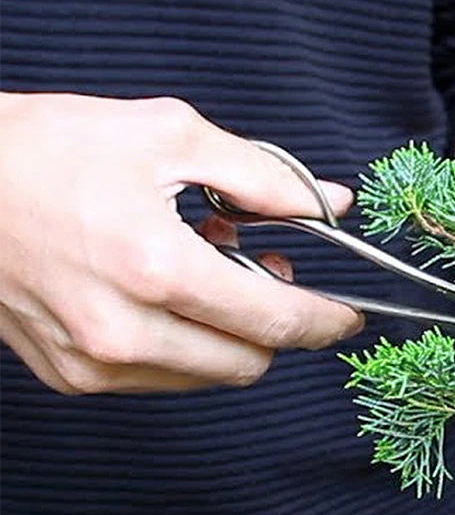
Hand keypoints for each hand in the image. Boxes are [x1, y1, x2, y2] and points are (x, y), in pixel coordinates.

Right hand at [0, 92, 363, 393]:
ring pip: (209, 376)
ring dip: (229, 335)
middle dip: (275, 325)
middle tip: (266, 273)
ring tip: (205, 273)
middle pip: (250, 362)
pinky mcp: (72, 375)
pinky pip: (161, 378)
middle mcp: (124, 331)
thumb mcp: (166, 136)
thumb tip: (329, 204)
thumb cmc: (47, 149)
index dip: (324, 321)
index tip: (347, 317)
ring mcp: (94, 361)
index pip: (276, 322)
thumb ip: (261, 176)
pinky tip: (164, 296)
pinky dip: (182, 345)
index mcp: (155, 269)